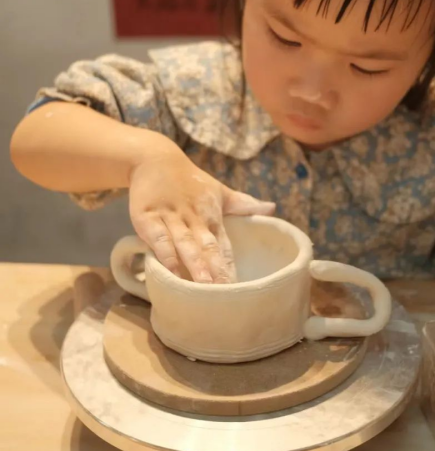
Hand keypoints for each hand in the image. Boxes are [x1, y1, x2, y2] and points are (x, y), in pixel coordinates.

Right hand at [128, 143, 274, 283]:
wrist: (155, 159)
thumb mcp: (218, 190)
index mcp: (212, 214)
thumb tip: (272, 208)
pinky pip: (157, 236)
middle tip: (224, 291)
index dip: (229, 265)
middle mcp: (193, 217)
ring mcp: (170, 216)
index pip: (224, 244)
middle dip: (216, 268)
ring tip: (203, 285)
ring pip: (184, 243)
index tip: (238, 286)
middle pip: (206, 246)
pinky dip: (164, 253)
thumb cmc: (190, 181)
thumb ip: (243, 204)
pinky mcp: (146, 216)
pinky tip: (170, 270)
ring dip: (194, 263)